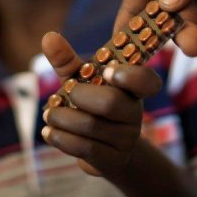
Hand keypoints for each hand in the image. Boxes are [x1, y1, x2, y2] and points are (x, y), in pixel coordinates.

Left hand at [40, 32, 161, 175]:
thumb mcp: (81, 81)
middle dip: (80, 96)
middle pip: (111, 103)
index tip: (107, 71)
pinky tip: (49, 132)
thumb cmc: (91, 105)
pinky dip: (62, 138)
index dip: (131, 76)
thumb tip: (49, 37)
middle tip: (65, 93)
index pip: (147, 81)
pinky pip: (86, 148)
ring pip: (92, 126)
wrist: (103, 149)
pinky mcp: (114, 160)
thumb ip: (67, 60)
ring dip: (63, 118)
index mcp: (133, 88)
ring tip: (48, 114)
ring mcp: (127, 138)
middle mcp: (135, 112)